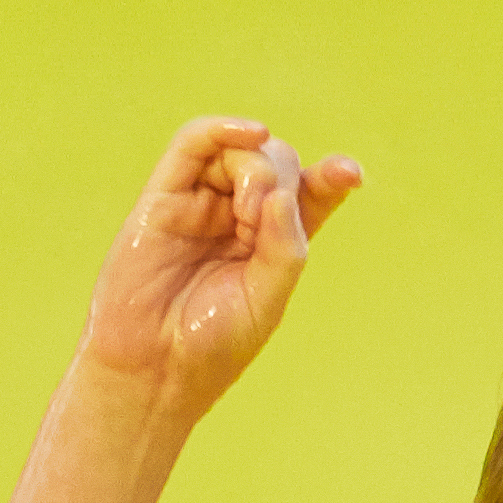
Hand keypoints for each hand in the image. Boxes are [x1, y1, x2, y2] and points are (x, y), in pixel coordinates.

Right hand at [77, 116, 362, 424]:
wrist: (153, 373)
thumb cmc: (211, 347)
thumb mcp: (268, 298)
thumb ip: (286, 244)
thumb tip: (280, 192)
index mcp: (270, 245)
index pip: (309, 194)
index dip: (332, 177)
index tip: (349, 175)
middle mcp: (236, 220)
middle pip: (276, 163)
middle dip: (280, 179)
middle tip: (261, 223)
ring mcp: (199, 206)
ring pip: (239, 151)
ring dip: (255, 167)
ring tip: (247, 211)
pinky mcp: (162, 200)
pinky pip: (193, 143)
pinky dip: (222, 128)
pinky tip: (251, 134)